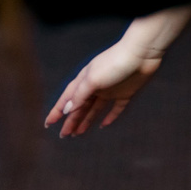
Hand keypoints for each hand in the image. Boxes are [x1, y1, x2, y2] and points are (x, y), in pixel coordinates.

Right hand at [45, 4, 190, 136]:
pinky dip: (110, 117)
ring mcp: (111, 90)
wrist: (142, 53)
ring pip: (95, 109)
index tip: (48, 124)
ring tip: (78, 134)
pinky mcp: (126, 93)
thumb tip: (67, 109)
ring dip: (86, 121)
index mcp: (85, 80)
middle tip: (64, 135)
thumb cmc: (114, 63)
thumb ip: (79, 95)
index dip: (57, 111)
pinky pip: (116, 108)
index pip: (67, 99)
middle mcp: (96, 86)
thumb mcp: (92, 80)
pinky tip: (104, 126)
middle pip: (81, 107)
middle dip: (71, 121)